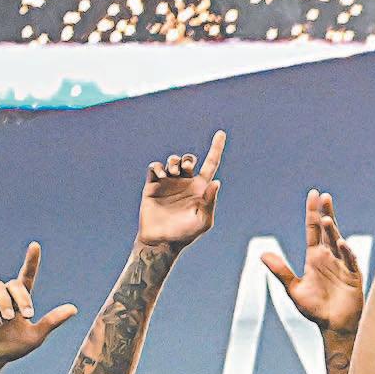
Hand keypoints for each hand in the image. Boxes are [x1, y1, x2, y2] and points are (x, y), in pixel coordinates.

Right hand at [0, 242, 78, 366]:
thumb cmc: (12, 347)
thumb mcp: (36, 336)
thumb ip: (52, 321)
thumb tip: (74, 308)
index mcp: (19, 302)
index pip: (26, 277)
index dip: (31, 261)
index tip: (35, 246)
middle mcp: (3, 297)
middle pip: (13, 284)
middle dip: (22, 297)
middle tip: (28, 315)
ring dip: (5, 301)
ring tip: (8, 319)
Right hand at [138, 130, 225, 248]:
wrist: (161, 240)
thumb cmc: (186, 234)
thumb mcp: (203, 221)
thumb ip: (210, 201)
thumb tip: (216, 182)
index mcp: (201, 189)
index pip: (211, 164)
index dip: (216, 148)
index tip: (221, 133)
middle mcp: (186, 183)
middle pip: (189, 160)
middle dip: (188, 159)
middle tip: (185, 168)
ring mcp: (169, 183)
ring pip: (173, 161)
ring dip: (174, 162)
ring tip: (172, 172)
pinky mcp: (153, 185)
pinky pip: (155, 168)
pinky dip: (158, 166)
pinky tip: (160, 174)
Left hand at [261, 190, 363, 334]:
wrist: (334, 327)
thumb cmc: (315, 310)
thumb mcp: (293, 290)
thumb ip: (281, 271)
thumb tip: (263, 254)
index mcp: (315, 258)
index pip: (313, 230)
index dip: (312, 213)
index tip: (313, 195)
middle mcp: (330, 258)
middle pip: (328, 230)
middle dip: (326, 212)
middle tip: (323, 196)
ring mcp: (343, 265)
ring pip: (338, 242)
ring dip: (333, 230)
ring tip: (326, 218)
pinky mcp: (354, 276)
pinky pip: (350, 260)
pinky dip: (346, 251)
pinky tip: (340, 243)